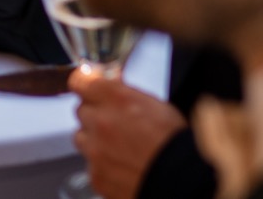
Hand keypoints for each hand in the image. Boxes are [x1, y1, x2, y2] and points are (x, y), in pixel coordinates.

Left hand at [71, 75, 187, 198]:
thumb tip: (111, 81)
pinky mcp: (96, 175)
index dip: (85, 86)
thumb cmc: (175, 143)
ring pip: (81, 138)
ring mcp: (96, 150)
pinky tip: (122, 167)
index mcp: (117, 99)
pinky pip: (90, 166)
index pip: (80, 81)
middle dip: (94, 115)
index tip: (88, 90)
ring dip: (94, 141)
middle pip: (81, 111)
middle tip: (114, 125)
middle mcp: (101, 122)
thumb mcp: (154, 104)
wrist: (182, 180)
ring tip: (119, 149)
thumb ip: (124, 91)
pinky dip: (102, 166)